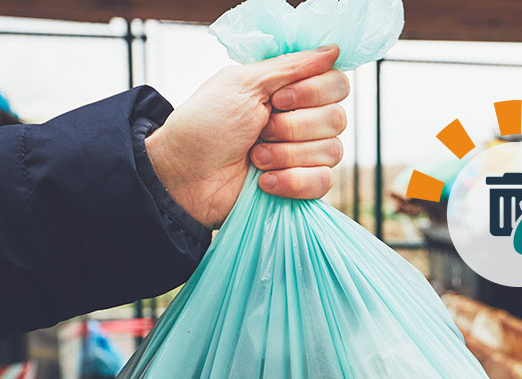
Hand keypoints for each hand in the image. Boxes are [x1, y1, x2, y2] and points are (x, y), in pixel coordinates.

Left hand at [145, 45, 348, 228]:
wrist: (184, 176)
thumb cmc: (205, 125)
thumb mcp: (243, 84)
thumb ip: (291, 66)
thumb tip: (334, 50)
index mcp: (291, 90)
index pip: (337, 84)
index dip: (313, 92)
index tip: (277, 98)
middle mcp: (303, 120)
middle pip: (337, 118)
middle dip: (293, 127)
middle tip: (260, 130)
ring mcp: (304, 154)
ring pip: (332, 151)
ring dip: (287, 155)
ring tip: (255, 157)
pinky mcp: (302, 185)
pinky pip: (324, 182)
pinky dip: (293, 181)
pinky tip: (265, 182)